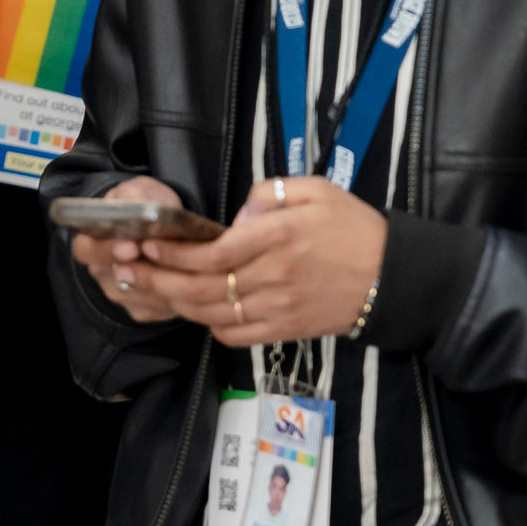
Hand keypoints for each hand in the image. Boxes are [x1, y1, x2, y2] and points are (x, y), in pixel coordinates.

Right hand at [71, 176, 186, 322]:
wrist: (163, 222)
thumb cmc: (145, 205)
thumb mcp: (139, 192)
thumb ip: (133, 196)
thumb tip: (133, 205)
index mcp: (92, 242)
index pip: (87, 251)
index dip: (106, 250)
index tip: (130, 246)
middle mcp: (102, 271)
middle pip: (112, 280)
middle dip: (138, 272)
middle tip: (161, 263)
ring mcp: (122, 293)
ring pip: (139, 297)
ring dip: (161, 284)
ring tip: (183, 267)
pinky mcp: (144, 309)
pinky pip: (157, 309)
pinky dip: (174, 296)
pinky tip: (188, 280)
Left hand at [128, 177, 386, 346]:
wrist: (395, 277)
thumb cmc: (354, 228)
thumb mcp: (316, 190)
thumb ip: (269, 192)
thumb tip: (237, 215)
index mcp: (279, 237)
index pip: (212, 252)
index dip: (173, 251)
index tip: (148, 241)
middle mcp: (275, 276)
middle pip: (202, 286)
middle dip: (159, 278)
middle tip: (131, 268)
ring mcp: (280, 308)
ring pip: (213, 314)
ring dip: (176, 304)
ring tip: (151, 288)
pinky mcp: (287, 330)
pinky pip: (237, 335)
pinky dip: (209, 327)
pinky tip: (194, 311)